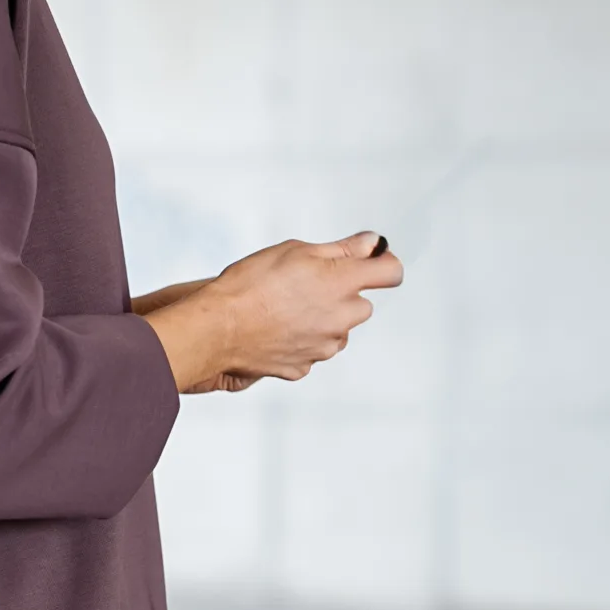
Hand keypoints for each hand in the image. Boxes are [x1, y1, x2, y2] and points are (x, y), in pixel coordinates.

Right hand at [141, 234, 402, 392]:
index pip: (391, 272)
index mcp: (343, 283)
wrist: (218, 328)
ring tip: (285, 308)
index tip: (370, 261)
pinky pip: (311, 349)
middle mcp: (341, 318)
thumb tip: (370, 244)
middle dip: (343, 295)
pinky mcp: (304, 366)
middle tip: (307, 284)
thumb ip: (341, 250)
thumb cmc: (250, 285)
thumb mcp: (296, 252)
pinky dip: (300, 340)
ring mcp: (324, 346)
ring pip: (336, 330)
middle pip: (362, 305)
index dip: (383, 263)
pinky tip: (275, 328)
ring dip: (322, 319)